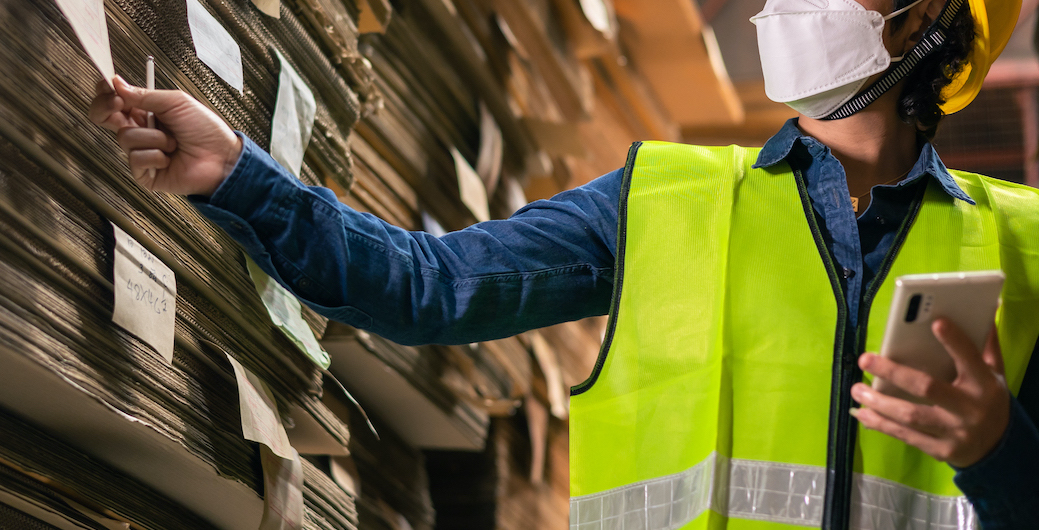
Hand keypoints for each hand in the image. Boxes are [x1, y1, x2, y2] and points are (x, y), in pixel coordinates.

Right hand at [89, 76, 241, 196]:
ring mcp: (141, 153)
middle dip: (107, 108)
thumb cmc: (206, 130)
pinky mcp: (144, 174)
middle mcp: (140, 131)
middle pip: (103, 118)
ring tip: (173, 142)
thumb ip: (145, 95)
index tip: (107, 85)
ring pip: (124, 137)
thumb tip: (117, 84)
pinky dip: (155, 156)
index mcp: (146, 113)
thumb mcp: (176, 103)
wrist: (223, 158)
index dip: (106, 92)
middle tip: (119, 104)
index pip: (115, 101)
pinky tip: (170, 158)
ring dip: (152, 137)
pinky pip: (135, 159)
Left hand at [850, 319, 1010, 467]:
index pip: (969, 359)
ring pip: (911, 416)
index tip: (935, 322)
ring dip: (879, 402)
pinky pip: (906, 436)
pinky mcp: (941, 451)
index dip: (954, 342)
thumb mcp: (996, 375)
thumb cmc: (989, 401)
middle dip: (894, 373)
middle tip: (865, 360)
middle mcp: (969, 409)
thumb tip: (987, 309)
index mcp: (984, 385)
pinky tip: (861, 413)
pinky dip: (880, 424)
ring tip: (856, 389)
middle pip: (927, 388)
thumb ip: (985, 346)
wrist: (1000, 449)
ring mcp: (954, 432)